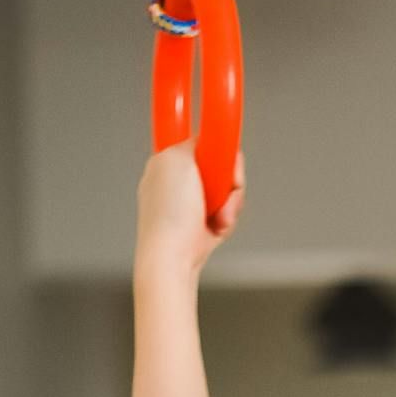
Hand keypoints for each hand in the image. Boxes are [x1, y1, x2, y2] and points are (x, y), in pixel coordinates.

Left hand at [135, 139, 246, 274]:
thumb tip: (204, 140)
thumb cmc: (169, 214)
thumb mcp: (179, 157)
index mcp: (166, 162)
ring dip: (229, 204)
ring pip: (226, 193)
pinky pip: (225, 214)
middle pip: (219, 169)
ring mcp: (188, 205)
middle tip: (223, 190)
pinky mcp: (200, 225)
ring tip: (217, 216)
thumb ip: (194, 142)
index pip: (201, 144)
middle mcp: (175, 182)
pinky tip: (215, 227)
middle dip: (228, 182)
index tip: (224, 159)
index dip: (217, 151)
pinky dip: (226, 220)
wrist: (173, 256)